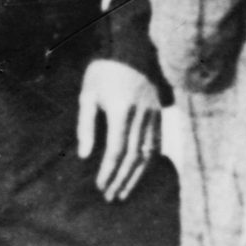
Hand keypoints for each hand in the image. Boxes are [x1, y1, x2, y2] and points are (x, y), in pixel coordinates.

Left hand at [76, 59, 164, 200]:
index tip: (100, 186)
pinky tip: (140, 171)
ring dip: (136, 176)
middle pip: (133, 157)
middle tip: (111, 197)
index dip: (108, 172)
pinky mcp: (159, 113)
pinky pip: (156, 142)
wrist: (131, 48)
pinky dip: (149, 161)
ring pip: (148, 153)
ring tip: (125, 192)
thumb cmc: (104, 71)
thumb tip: (86, 155)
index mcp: (121, 111)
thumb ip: (86, 126)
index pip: (116, 151)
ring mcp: (153, 114)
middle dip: (121, 180)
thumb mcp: (88, 95)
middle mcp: (141, 115)